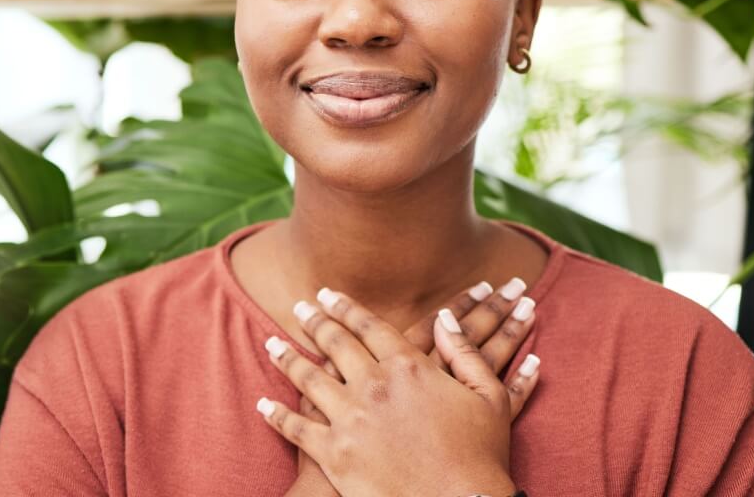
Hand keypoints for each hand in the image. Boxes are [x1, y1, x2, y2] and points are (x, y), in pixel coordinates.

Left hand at [259, 287, 540, 496]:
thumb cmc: (480, 457)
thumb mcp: (488, 397)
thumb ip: (464, 353)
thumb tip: (446, 319)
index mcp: (409, 367)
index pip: (369, 327)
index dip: (347, 308)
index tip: (329, 295)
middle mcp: (374, 385)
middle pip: (336, 344)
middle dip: (315, 322)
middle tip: (301, 308)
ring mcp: (350, 418)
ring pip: (309, 378)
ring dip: (288, 359)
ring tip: (273, 345)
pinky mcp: (333, 453)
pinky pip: (296, 428)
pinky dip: (276, 415)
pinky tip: (265, 405)